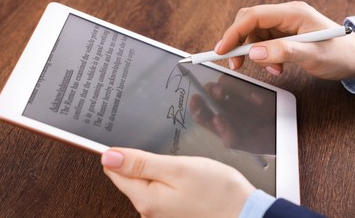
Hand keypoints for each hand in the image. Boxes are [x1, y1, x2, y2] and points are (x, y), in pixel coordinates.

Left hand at [101, 148, 255, 217]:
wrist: (246, 214)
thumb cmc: (218, 192)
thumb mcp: (177, 168)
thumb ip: (140, 163)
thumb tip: (108, 157)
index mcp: (145, 198)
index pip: (114, 171)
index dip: (121, 152)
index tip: (138, 145)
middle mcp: (148, 211)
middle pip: (129, 177)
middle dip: (143, 161)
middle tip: (169, 156)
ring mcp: (160, 214)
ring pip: (147, 183)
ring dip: (157, 170)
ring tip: (181, 167)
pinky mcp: (172, 212)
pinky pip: (160, 190)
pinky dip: (168, 180)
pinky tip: (186, 179)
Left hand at [190, 74, 275, 154]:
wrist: (284, 135)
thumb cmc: (261, 141)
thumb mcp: (246, 144)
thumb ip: (231, 136)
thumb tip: (217, 120)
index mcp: (218, 122)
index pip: (201, 113)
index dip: (196, 107)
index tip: (196, 100)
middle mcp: (224, 108)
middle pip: (209, 93)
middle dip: (210, 91)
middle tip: (218, 93)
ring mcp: (236, 98)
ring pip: (223, 84)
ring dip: (226, 87)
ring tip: (232, 93)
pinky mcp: (249, 91)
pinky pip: (243, 84)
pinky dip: (248, 91)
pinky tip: (257, 101)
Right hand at [216, 1, 354, 79]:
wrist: (351, 58)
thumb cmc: (338, 53)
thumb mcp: (312, 55)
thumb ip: (283, 52)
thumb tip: (253, 53)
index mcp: (292, 13)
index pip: (253, 16)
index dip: (234, 32)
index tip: (221, 50)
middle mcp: (285, 15)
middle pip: (249, 23)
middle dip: (238, 43)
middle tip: (235, 63)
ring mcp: (283, 24)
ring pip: (253, 35)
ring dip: (254, 54)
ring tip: (271, 69)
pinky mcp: (282, 34)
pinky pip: (262, 43)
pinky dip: (263, 57)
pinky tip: (275, 67)